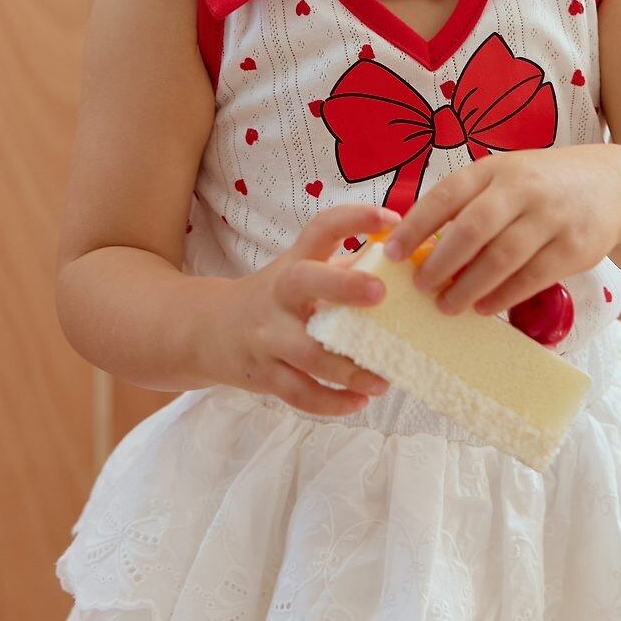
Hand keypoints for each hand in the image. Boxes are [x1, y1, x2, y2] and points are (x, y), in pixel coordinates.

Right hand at [214, 203, 401, 415]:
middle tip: (379, 293)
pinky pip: (299, 393)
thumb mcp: (301, 274)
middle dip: (342, 285)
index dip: (355, 218)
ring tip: (383, 380)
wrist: (209, 330)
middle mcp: (279, 294)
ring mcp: (267, 336)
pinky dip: (330, 402)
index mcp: (295, 263)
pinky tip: (358, 402)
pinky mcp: (264, 373)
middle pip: (304, 282)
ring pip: (307, 353)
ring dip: (349, 369)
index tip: (392, 218)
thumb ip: (346, 268)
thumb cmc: (276, 299)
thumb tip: (410, 264)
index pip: (321, 228)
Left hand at [381, 146, 620, 316]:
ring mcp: (552, 217)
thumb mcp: (507, 179)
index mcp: (495, 169)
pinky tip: (485, 308)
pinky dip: (504, 296)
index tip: (392, 253)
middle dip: (440, 262)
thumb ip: (470, 204)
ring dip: (469, 286)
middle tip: (419, 287)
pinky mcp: (575, 246)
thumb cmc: (543, 186)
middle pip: (472, 228)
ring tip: (447, 305)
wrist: (615, 186)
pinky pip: (533, 277)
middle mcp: (523, 189)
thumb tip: (418, 246)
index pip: (447, 195)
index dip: (416, 225)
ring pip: (502, 257)